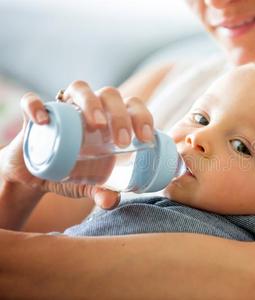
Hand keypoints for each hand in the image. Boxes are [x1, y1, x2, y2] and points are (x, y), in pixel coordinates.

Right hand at [0, 81, 153, 208]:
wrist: (35, 175)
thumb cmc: (72, 171)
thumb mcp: (89, 185)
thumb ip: (101, 192)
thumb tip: (111, 201)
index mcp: (111, 119)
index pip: (132, 107)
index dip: (143, 117)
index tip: (146, 139)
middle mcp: (91, 107)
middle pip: (110, 95)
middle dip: (120, 115)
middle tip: (122, 141)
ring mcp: (63, 107)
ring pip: (80, 89)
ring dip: (91, 103)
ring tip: (96, 125)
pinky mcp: (33, 114)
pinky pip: (31, 100)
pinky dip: (36, 105)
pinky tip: (44, 120)